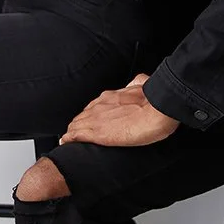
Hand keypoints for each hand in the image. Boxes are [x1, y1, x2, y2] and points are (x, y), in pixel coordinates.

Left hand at [58, 74, 179, 148]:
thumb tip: (139, 81)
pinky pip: (76, 135)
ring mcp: (97, 118)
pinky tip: (65, 142)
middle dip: (79, 123)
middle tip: (76, 133)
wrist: (158, 111)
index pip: (94, 106)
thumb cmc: (155, 101)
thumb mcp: (144, 84)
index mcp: (112, 96)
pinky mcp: (97, 133)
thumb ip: (138, 83)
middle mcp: (101, 105)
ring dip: (72, 131)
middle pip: (82, 115)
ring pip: (76, 123)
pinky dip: (69, 138)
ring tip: (69, 139)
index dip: (90, 114)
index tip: (89, 121)